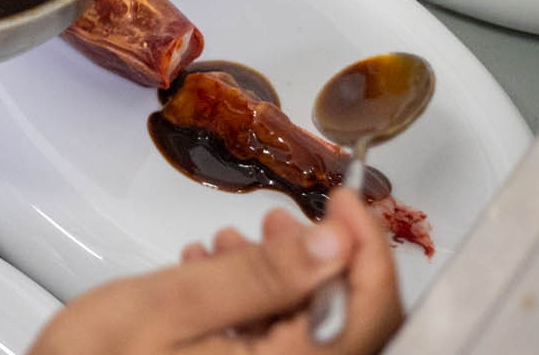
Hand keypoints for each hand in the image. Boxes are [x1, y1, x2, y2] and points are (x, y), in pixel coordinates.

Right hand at [29, 188, 401, 354]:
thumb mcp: (171, 304)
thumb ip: (258, 276)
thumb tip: (332, 243)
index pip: (365, 313)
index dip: (367, 248)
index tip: (347, 199)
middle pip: (346, 322)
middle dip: (323, 259)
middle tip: (292, 215)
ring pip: (309, 331)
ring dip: (283, 279)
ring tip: (234, 240)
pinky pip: (274, 346)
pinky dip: (256, 305)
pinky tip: (213, 275)